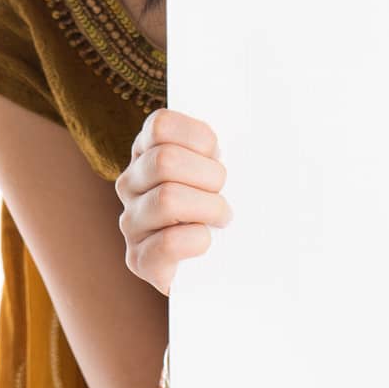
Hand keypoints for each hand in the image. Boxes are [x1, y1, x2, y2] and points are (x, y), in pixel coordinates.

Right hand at [116, 108, 233, 294]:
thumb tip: (258, 120)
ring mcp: (130, 221)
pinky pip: (169, 242)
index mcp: (148, 150)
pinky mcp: (138, 259)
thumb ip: (224, 145)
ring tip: (221, 218)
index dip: (199, 138)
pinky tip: (206, 242)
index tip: (217, 154)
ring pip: (167, 199)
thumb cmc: (227, 203)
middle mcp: (130, 183)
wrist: (225, 267)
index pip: (161, 125)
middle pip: (165, 161)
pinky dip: (198, 241)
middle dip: (209, 176)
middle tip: (223, 191)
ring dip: (209, 209)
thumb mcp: (224, 166)